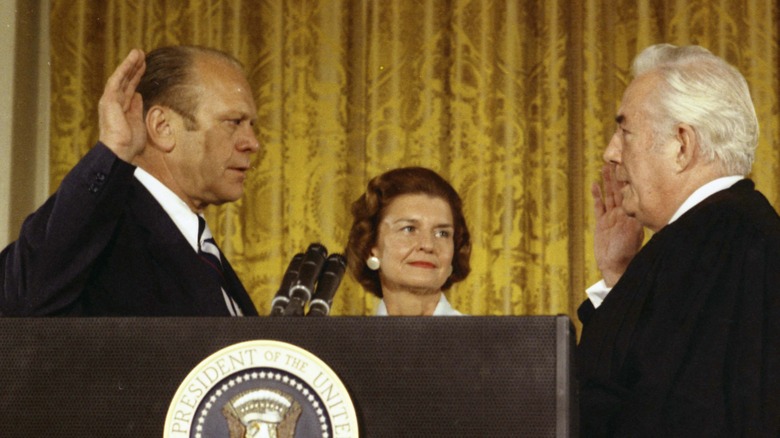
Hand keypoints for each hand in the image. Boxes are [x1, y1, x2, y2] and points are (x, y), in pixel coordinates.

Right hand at [98, 49, 146, 162]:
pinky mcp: (109, 99)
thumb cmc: (129, 143)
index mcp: (121, 109)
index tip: (143, 66)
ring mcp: (110, 100)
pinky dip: (124, 69)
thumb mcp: (138, 122)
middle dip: (134, 68)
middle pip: (125, 81)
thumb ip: (137, 109)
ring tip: (138, 52)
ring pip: (121, 77)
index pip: (129, 88)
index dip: (136, 77)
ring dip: (129, 64)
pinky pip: (117, 80)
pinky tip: (132, 60)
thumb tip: (138, 96)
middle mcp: (114, 103)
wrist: (120, 151)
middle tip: (142, 55)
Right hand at [592, 164, 643, 286]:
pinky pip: (599, 206)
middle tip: (615, 159)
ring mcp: (611, 217)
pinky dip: (597, 195)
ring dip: (607, 181)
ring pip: (609, 195)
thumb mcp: (635, 233)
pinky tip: (594, 185)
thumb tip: (645, 205)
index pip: (631, 192)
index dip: (630, 179)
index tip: (630, 164)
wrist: (615, 265)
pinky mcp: (601, 222)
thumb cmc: (627, 253)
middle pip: (619, 190)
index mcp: (631, 214)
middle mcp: (621, 213)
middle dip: (617, 175)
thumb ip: (636, 219)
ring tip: (605, 166)